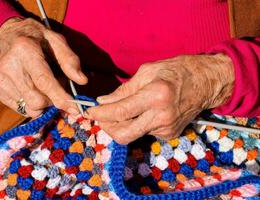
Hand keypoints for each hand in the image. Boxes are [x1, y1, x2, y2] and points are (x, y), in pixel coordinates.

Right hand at [0, 18, 87, 116]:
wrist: (7, 37)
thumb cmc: (37, 40)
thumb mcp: (56, 41)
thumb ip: (70, 60)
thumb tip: (82, 80)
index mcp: (25, 50)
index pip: (44, 81)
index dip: (61, 98)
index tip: (75, 109)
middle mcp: (9, 67)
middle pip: (37, 100)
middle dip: (53, 100)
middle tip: (57, 87)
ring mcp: (1, 80)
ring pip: (30, 108)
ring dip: (44, 102)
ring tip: (43, 86)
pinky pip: (23, 109)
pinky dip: (33, 103)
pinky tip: (33, 88)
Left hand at [86, 54, 233, 143]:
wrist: (207, 82)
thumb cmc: (177, 70)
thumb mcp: (148, 71)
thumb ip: (124, 89)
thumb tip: (104, 101)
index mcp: (155, 96)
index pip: (120, 111)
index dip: (100, 113)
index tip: (89, 111)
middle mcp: (161, 117)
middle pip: (123, 134)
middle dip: (106, 127)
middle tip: (100, 116)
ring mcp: (167, 129)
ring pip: (133, 134)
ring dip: (122, 124)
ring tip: (122, 110)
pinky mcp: (170, 135)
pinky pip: (145, 132)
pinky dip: (137, 123)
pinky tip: (144, 112)